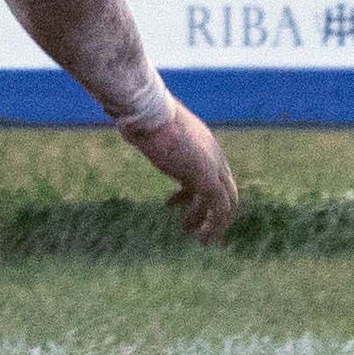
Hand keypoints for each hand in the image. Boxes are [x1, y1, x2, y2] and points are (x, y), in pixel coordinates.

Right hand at [120, 102, 238, 241]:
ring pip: (225, 203)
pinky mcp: (208, 179)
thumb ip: (147, 134)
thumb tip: (128, 128)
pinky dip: (214, 226)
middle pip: (224, 189)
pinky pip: (219, 209)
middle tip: (199, 228)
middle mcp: (214, 156)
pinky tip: (201, 238)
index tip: (174, 203)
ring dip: (212, 223)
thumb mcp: (148, 128)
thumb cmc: (142, 119)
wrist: (150, 116)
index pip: (209, 172)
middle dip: (212, 211)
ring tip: (196, 237)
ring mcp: (214, 167)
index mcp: (203, 143)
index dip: (193, 191)